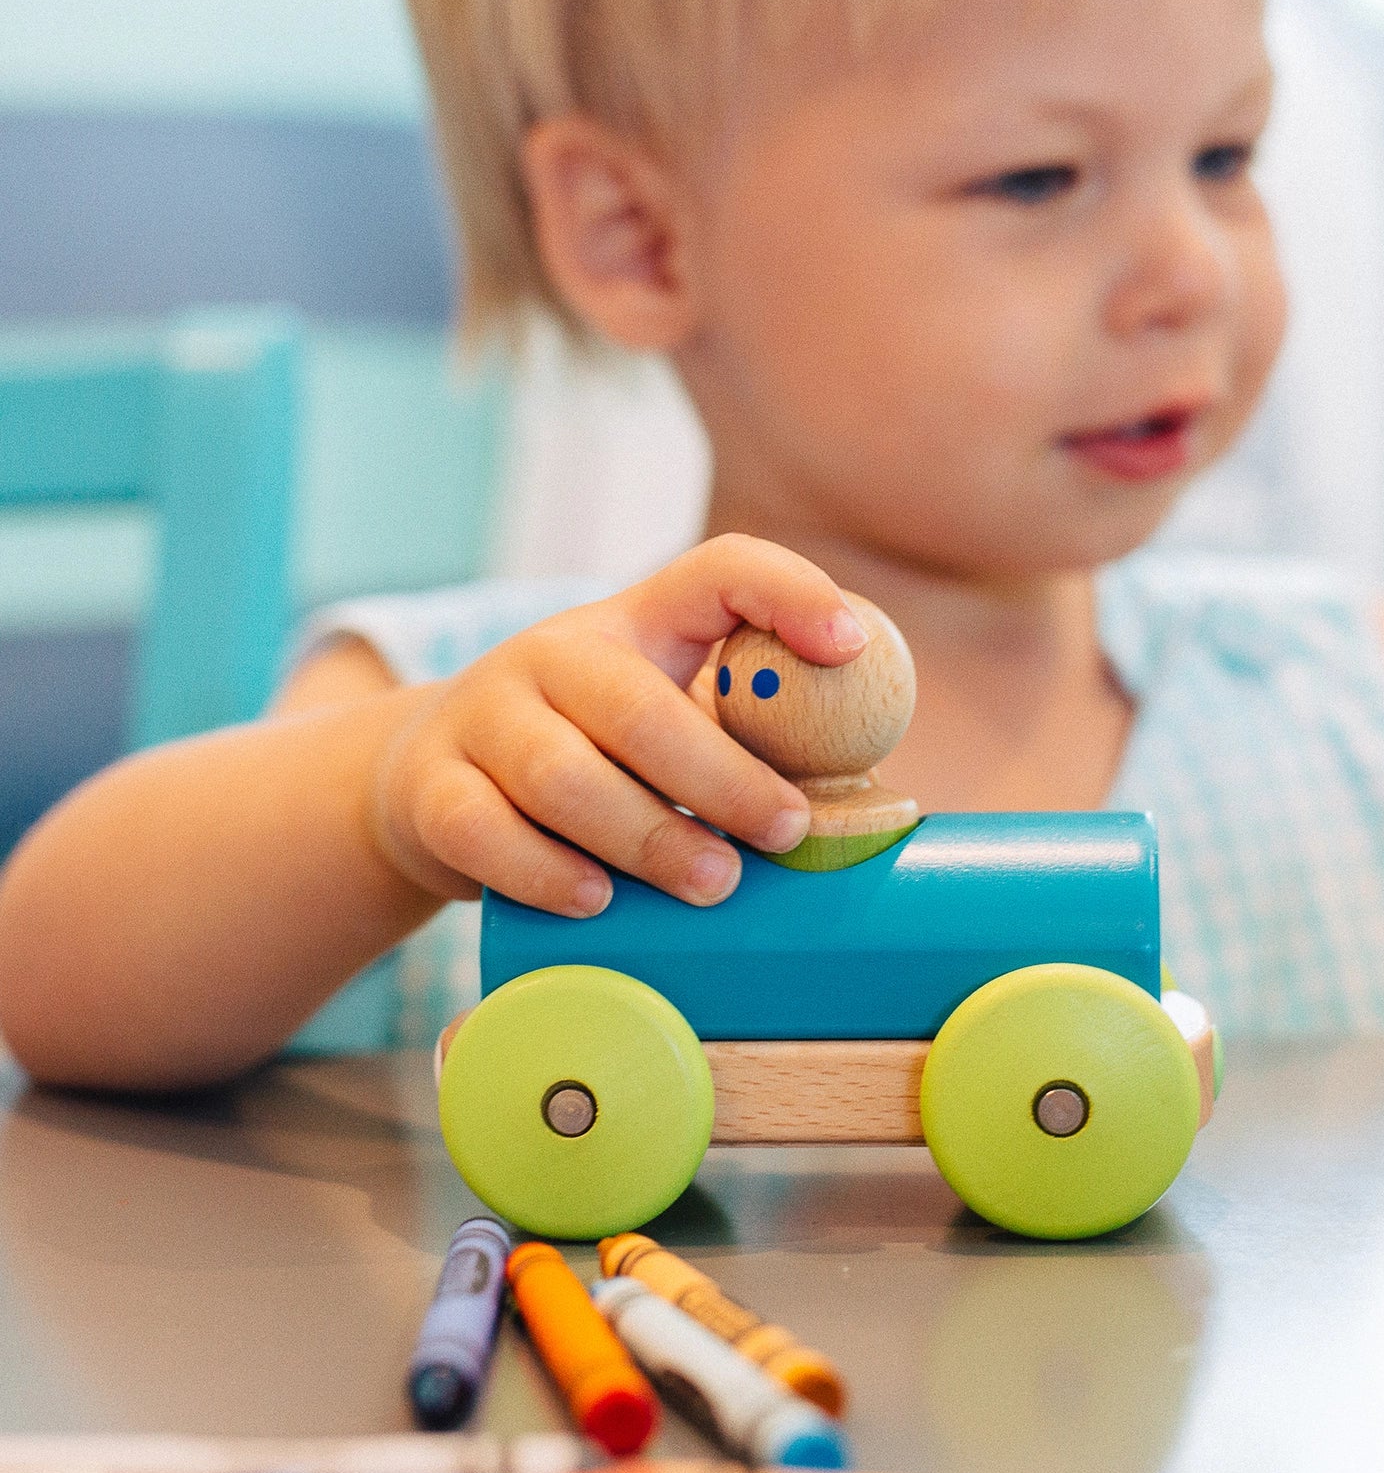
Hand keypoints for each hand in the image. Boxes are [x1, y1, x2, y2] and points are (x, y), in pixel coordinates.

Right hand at [371, 535, 870, 915]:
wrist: (428, 779)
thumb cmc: (592, 758)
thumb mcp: (664, 721)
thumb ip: (746, 742)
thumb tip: (865, 810)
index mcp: (635, 624)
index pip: (715, 573)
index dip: (786, 593)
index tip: (848, 646)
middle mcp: (552, 654)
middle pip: (636, 704)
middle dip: (722, 776)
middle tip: (786, 832)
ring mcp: (482, 718)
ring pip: (561, 776)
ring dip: (647, 835)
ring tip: (711, 883)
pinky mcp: (433, 789)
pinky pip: (484, 831)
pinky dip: (544, 871)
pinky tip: (595, 899)